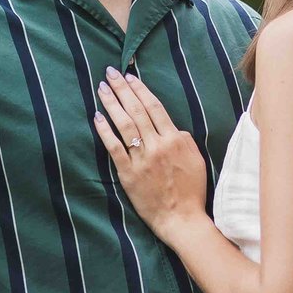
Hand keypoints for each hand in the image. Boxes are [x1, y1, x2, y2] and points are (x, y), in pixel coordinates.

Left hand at [95, 68, 209, 239]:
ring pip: (125, 124)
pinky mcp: (128, 173)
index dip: (140, 90)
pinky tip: (97, 117)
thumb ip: (183, 140)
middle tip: (110, 73)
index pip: (154, 107)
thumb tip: (170, 127)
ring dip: (112, 104)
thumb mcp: (196, 159)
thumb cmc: (192, 190)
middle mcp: (158, 145)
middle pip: (137, 110)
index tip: (129, 77)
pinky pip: (114, 147)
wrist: (182, 218)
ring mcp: (142, 159)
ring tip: (102, 88)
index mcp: (176, 139)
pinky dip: (105, 131)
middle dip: (122, 89)